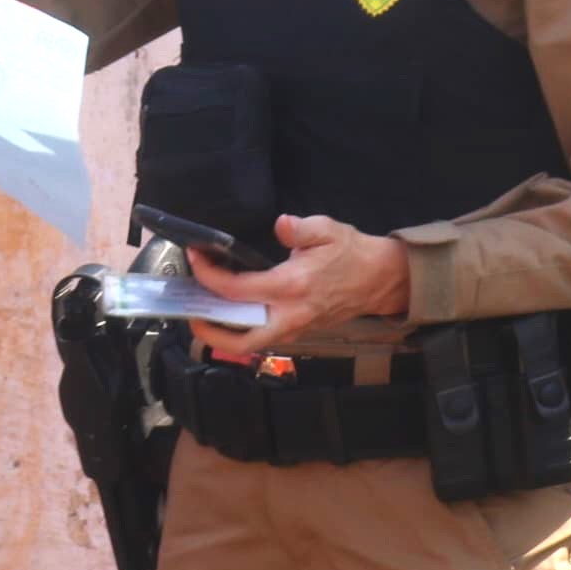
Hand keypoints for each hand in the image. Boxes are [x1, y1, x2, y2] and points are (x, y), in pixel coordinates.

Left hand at [190, 216, 408, 360]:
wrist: (381, 279)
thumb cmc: (353, 252)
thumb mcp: (328, 230)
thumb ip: (300, 228)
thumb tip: (280, 225)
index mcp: (292, 287)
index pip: (238, 290)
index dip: (209, 276)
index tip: (195, 258)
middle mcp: (290, 314)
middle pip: (240, 339)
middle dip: (209, 329)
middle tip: (189, 310)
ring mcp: (295, 327)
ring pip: (251, 345)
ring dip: (223, 335)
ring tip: (203, 314)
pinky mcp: (299, 330)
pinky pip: (264, 338)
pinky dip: (242, 332)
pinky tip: (230, 314)